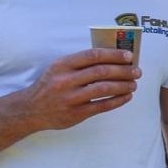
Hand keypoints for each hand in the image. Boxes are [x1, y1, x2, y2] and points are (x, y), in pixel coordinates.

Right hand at [12, 48, 141, 130]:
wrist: (30, 110)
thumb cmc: (50, 85)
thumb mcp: (59, 69)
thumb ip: (80, 63)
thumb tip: (113, 58)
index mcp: (62, 65)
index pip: (93, 55)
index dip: (114, 54)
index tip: (129, 55)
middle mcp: (65, 80)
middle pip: (102, 72)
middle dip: (124, 70)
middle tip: (137, 71)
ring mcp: (71, 98)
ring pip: (104, 88)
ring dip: (124, 85)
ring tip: (134, 84)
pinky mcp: (76, 113)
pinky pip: (102, 106)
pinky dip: (118, 100)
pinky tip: (127, 96)